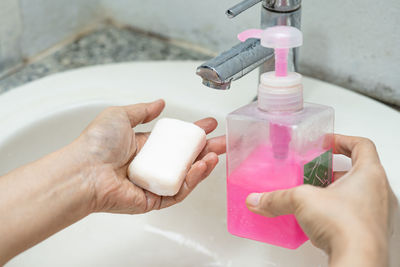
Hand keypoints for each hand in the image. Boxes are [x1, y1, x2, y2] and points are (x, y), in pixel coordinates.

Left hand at [75, 99, 225, 213]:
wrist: (85, 171)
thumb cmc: (97, 144)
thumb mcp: (120, 116)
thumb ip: (142, 110)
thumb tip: (160, 103)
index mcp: (144, 146)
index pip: (175, 140)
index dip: (193, 132)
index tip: (209, 124)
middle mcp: (151, 165)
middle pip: (185, 158)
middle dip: (207, 149)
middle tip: (224, 141)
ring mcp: (154, 183)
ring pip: (186, 175)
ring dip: (204, 164)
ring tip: (217, 153)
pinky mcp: (154, 200)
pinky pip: (179, 190)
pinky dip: (193, 179)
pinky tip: (203, 166)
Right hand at [246, 135, 397, 266]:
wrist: (359, 261)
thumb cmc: (348, 227)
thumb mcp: (302, 201)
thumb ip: (277, 197)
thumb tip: (259, 199)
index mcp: (369, 174)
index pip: (361, 145)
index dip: (342, 140)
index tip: (326, 143)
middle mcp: (379, 192)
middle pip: (358, 170)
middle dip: (333, 169)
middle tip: (316, 170)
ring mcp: (377, 213)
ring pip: (357, 193)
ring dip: (335, 191)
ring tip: (314, 194)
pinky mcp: (370, 232)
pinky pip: (354, 214)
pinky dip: (337, 212)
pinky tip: (319, 218)